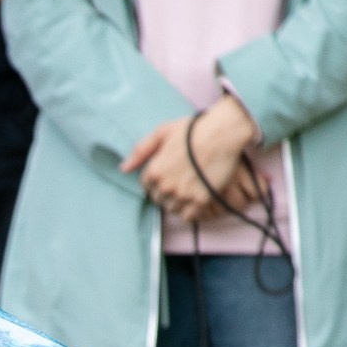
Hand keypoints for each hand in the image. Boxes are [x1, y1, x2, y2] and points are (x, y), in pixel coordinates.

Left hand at [122, 92, 258, 224]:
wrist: (223, 133)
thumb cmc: (194, 130)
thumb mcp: (162, 132)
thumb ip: (141, 150)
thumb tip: (123, 168)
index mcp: (153, 171)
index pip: (146, 187)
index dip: (157, 181)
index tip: (169, 174)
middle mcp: (164, 186)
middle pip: (159, 199)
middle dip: (167, 192)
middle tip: (182, 180)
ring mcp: (182, 195)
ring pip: (173, 209)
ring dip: (179, 202)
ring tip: (190, 189)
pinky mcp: (200, 201)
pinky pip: (189, 217)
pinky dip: (191, 211)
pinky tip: (197, 200)